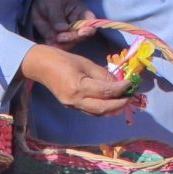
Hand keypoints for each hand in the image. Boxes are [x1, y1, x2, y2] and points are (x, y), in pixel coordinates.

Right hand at [22, 43, 141, 115]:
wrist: (41, 66)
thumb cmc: (63, 60)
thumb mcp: (86, 63)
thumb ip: (103, 75)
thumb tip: (119, 83)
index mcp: (78, 87)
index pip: (106, 91)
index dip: (121, 89)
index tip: (131, 83)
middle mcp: (75, 100)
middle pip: (103, 108)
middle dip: (120, 104)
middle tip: (131, 96)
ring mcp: (72, 106)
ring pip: (98, 113)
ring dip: (113, 108)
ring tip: (123, 99)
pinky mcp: (71, 107)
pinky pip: (91, 111)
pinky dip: (103, 108)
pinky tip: (110, 101)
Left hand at [28, 0, 97, 44]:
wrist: (37, 2)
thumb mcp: (53, 4)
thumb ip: (57, 17)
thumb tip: (63, 29)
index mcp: (81, 13)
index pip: (91, 23)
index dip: (89, 29)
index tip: (81, 33)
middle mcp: (78, 26)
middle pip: (81, 36)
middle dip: (71, 39)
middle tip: (59, 37)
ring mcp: (69, 34)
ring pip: (70, 44)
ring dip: (62, 45)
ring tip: (51, 42)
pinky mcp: (59, 40)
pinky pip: (59, 46)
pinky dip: (54, 46)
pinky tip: (48, 43)